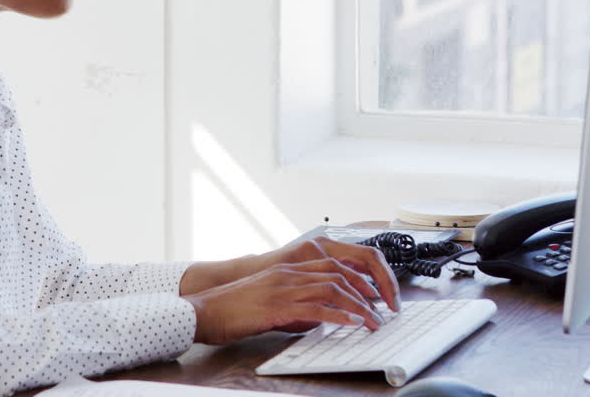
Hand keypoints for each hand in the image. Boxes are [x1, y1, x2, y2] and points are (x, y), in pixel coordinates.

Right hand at [179, 236, 400, 314]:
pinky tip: (352, 324)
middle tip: (383, 308)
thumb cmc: (234, 309)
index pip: (333, 265)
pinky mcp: (277, 304)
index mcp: (288, 269)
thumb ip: (298, 303)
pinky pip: (316, 308)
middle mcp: (289, 273)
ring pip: (332, 289)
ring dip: (359, 306)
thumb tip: (322, 316)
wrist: (205, 311)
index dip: (359, 278)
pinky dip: (339, 316)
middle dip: (367, 290)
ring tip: (373, 321)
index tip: (376, 294)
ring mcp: (283, 287)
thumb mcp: (272, 301)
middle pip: (339, 273)